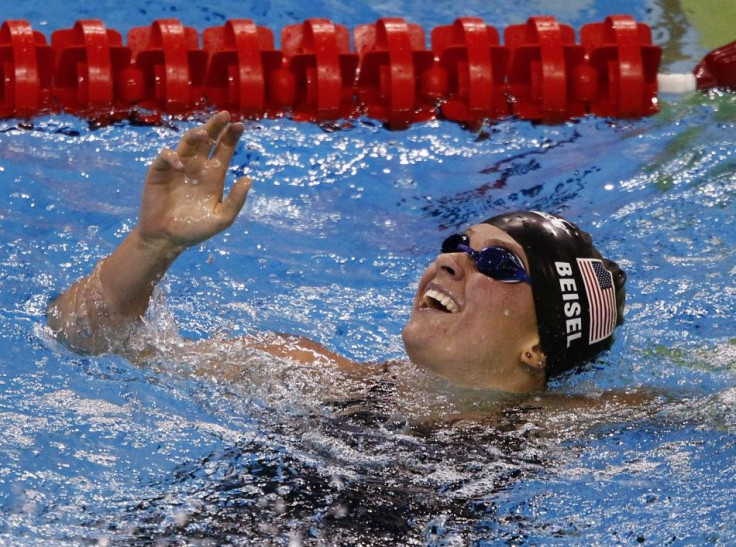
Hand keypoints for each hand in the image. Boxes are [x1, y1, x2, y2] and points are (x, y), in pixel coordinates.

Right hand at [137, 111, 251, 250]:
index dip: (231, 137)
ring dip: (195, 135)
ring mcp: (178, 167)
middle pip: (207, 140)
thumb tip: (248, 178)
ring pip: (187, 143)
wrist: (166, 239)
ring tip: (205, 133)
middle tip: (224, 115)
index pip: (223, 150)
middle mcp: (197, 167)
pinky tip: (181, 165)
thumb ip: (236, 201)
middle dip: (216, 126)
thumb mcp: (222, 219)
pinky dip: (173, 157)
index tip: (239, 125)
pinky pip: (166, 157)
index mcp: (213, 175)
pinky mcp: (159, 172)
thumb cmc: (195, 230)